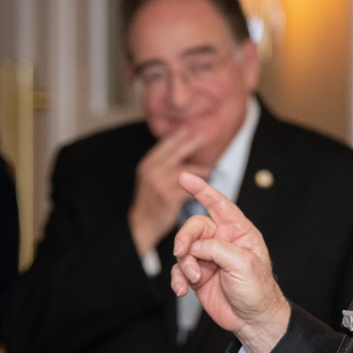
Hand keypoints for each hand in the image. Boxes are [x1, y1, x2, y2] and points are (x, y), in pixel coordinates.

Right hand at [128, 131, 210, 256]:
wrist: (141, 225)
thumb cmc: (152, 201)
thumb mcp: (152, 177)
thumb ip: (165, 163)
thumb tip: (184, 147)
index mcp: (148, 163)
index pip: (165, 144)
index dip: (179, 135)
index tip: (194, 126)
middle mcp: (151, 171)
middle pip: (176, 151)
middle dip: (192, 142)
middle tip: (206, 134)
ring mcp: (159, 184)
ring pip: (186, 170)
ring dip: (200, 168)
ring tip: (211, 167)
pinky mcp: (168, 198)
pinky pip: (189, 188)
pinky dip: (199, 186)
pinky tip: (207, 185)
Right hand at [171, 172, 290, 352]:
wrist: (252, 319)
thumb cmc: (257, 291)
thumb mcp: (243, 264)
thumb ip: (217, 248)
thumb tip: (194, 246)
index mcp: (239, 232)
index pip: (219, 205)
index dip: (202, 190)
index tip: (185, 178)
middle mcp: (223, 241)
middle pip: (194, 227)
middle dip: (184, 238)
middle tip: (182, 252)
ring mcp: (209, 258)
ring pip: (184, 250)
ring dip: (183, 264)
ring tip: (193, 279)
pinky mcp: (198, 274)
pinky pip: (179, 269)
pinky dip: (177, 279)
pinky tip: (182, 289)